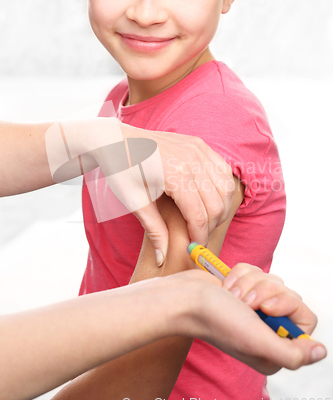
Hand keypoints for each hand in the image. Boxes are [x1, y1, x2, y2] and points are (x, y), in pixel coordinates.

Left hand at [120, 124, 234, 265]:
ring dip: (221, 208)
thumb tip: (162, 259)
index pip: (199, 216)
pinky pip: (223, 171)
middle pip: (217, 204)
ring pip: (226, 188)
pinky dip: (222, 189)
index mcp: (176, 174)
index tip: (194, 250)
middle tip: (199, 237)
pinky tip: (210, 200)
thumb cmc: (121, 170)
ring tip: (205, 221)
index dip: (199, 237)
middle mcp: (192, 159)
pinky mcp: (200, 145)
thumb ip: (154, 230)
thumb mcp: (135, 202)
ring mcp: (198, 149)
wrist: (116, 140)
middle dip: (211, 226)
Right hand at [203, 264, 326, 372]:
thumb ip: (293, 353)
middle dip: (265, 292)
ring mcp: (255, 309)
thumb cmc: (216, 320)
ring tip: (231, 296)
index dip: (288, 308)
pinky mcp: (244, 290)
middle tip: (244, 303)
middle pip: (290, 297)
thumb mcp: (257, 342)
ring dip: (250, 283)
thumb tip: (321, 351)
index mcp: (274, 348)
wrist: (185, 298)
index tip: (266, 308)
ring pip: (273, 280)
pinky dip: (240, 274)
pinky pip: (256, 271)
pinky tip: (226, 288)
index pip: (305, 321)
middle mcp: (267, 329)